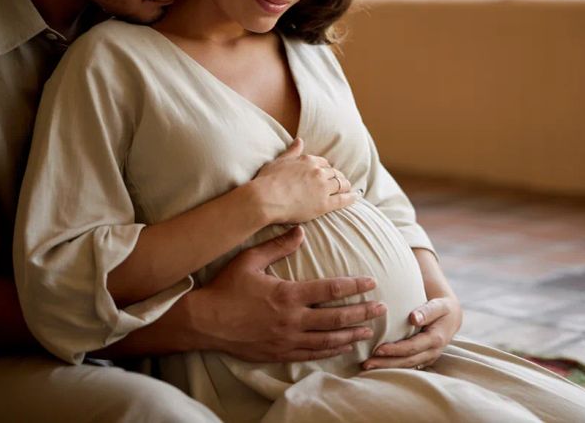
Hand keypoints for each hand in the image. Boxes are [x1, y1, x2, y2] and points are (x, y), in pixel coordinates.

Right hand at [186, 226, 387, 361]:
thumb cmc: (225, 289)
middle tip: (382, 308)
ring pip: (328, 339)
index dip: (354, 286)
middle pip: (336, 317)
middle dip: (362, 312)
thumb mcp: (250, 260)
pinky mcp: (279, 353)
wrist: (203, 322)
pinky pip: (311, 354)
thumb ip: (278, 245)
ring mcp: (286, 339)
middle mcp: (292, 319)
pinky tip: (343, 346)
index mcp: (288, 294)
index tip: (371, 283)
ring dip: (351, 334)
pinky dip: (330, 350)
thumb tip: (301, 231)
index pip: (331, 289)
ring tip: (369, 330)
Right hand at [253, 138, 357, 223]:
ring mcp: (323, 188)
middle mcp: (318, 172)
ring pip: (341, 184)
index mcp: (308, 161)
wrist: (265, 198)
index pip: (323, 163)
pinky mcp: (324, 204)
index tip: (327, 173)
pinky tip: (355, 197)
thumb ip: (292, 151)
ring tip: (348, 189)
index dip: (326, 169)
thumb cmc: (267, 180)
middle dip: (338, 177)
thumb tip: (300, 140)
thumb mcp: (279, 161)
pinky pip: (342, 199)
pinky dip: (351, 198)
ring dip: (345, 186)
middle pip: (334, 173)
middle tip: (340, 182)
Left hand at [361, 296, 462, 370]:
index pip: (413, 347)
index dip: (395, 350)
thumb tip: (414, 318)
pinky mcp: (422, 360)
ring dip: (386, 368)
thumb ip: (427, 311)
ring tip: (367, 367)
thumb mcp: (438, 305)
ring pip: (406, 367)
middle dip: (386, 363)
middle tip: (366, 363)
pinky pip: (407, 366)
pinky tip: (377, 366)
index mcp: (436, 339)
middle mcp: (432, 352)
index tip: (377, 349)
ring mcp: (428, 358)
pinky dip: (391, 368)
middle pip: (407, 361)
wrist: (451, 318)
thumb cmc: (442, 308)